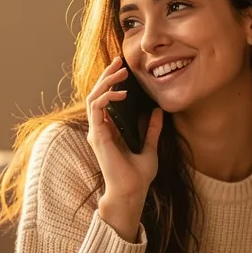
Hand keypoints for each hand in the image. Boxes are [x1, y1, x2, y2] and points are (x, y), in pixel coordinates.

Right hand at [86, 57, 163, 237]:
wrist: (132, 191)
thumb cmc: (138, 176)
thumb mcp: (150, 147)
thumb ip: (152, 129)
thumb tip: (158, 111)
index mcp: (110, 130)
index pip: (106, 100)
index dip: (112, 83)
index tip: (124, 69)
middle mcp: (100, 129)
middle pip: (97, 94)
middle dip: (107, 75)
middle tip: (119, 61)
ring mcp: (97, 132)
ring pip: (93, 97)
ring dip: (105, 81)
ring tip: (120, 71)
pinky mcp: (97, 135)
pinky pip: (96, 108)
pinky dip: (106, 96)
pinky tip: (120, 92)